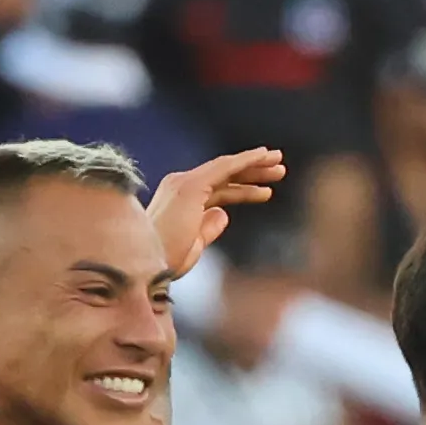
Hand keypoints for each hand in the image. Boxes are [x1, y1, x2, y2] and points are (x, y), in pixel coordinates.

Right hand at [149, 149, 285, 280]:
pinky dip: (245, 161)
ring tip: (280, 167)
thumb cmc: (164, 262)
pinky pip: (224, 168)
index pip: (217, 190)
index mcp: (180, 201)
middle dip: (252, 173)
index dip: (242, 189)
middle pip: (223, 176)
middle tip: (279, 171)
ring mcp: (184, 184)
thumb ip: (208, 228)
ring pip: (226, 169)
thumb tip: (224, 213)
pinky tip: (264, 158)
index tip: (265, 190)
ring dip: (255, 167)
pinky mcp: (190, 186)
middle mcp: (180, 185)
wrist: (145, 266)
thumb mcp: (194, 245)